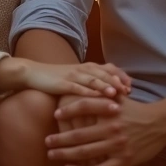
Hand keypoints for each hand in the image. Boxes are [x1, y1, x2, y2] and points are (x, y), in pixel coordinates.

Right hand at [16, 59, 132, 97]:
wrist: (33, 73)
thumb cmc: (57, 78)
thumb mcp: (77, 78)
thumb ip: (93, 81)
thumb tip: (112, 92)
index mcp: (88, 67)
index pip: (110, 68)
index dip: (121, 76)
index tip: (132, 87)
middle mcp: (83, 69)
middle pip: (104, 73)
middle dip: (117, 81)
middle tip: (129, 91)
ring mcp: (72, 75)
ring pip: (92, 79)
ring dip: (104, 86)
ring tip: (116, 93)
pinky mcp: (62, 83)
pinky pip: (76, 88)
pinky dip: (86, 92)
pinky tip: (93, 98)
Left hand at [48, 97, 165, 165]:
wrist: (161, 124)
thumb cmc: (136, 110)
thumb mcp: (120, 97)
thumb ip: (102, 91)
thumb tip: (83, 81)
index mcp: (110, 110)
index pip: (84, 107)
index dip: (68, 110)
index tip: (55, 114)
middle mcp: (112, 128)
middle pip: (79, 134)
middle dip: (60, 139)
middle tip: (47, 142)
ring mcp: (117, 146)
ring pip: (86, 153)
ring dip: (66, 155)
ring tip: (52, 155)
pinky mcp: (123, 161)